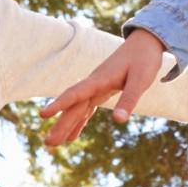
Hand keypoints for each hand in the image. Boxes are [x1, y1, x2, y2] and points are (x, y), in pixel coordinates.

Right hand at [41, 29, 171, 146]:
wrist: (144, 43)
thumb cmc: (144, 60)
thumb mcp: (140, 81)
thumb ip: (128, 100)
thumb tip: (118, 120)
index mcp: (99, 80)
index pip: (75, 94)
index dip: (59, 104)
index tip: (43, 114)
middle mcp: (93, 84)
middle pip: (73, 106)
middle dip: (60, 124)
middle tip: (48, 143)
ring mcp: (95, 88)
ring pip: (77, 109)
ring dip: (65, 125)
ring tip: (52, 143)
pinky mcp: (101, 91)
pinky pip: (86, 109)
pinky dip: (79, 122)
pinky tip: (71, 137)